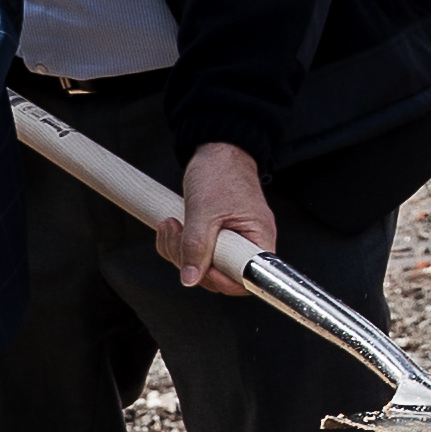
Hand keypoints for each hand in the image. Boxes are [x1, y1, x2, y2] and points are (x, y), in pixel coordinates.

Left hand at [168, 142, 278, 297]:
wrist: (215, 150)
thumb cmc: (221, 172)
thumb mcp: (205, 210)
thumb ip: (197, 246)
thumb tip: (190, 278)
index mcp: (258, 238)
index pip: (248, 278)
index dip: (223, 281)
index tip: (201, 267)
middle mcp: (247, 243)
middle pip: (220, 276)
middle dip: (191, 261)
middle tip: (178, 237)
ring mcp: (229, 241)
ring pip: (202, 266)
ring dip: (179, 250)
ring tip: (172, 226)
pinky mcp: (213, 236)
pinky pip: (195, 253)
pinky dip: (178, 243)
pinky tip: (173, 225)